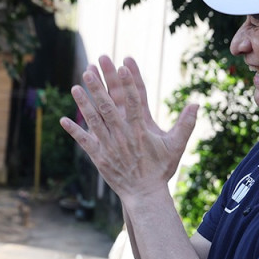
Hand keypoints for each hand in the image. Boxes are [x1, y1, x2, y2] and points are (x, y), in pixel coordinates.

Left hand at [61, 55, 197, 200]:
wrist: (145, 194)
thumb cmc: (160, 168)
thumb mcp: (175, 145)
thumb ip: (185, 124)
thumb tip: (196, 104)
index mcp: (141, 128)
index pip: (135, 99)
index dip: (129, 81)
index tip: (123, 64)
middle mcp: (123, 134)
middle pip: (110, 105)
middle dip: (100, 85)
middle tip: (91, 67)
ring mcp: (109, 145)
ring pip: (94, 119)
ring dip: (84, 102)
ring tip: (76, 86)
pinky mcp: (99, 156)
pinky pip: (84, 141)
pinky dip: (74, 131)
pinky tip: (62, 119)